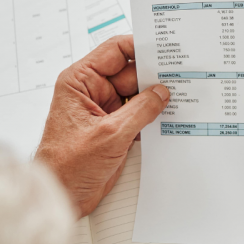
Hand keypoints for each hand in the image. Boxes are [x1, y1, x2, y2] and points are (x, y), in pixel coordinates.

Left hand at [35, 35, 168, 217]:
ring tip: (180, 98)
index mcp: (80, 81)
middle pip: (131, 73)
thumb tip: (161, 93)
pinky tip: (170, 118)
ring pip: (137, 95)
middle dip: (154, 77)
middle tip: (181, 78)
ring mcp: (104, 110)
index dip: (140, 47)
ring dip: (155, 100)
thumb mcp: (110, 134)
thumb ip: (140, 110)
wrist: (62, 196)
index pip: (115, 51)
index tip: (165, 49)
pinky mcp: (114, 129)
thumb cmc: (67, 165)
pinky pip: (138, 115)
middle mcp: (91, 91)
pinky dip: (152, 117)